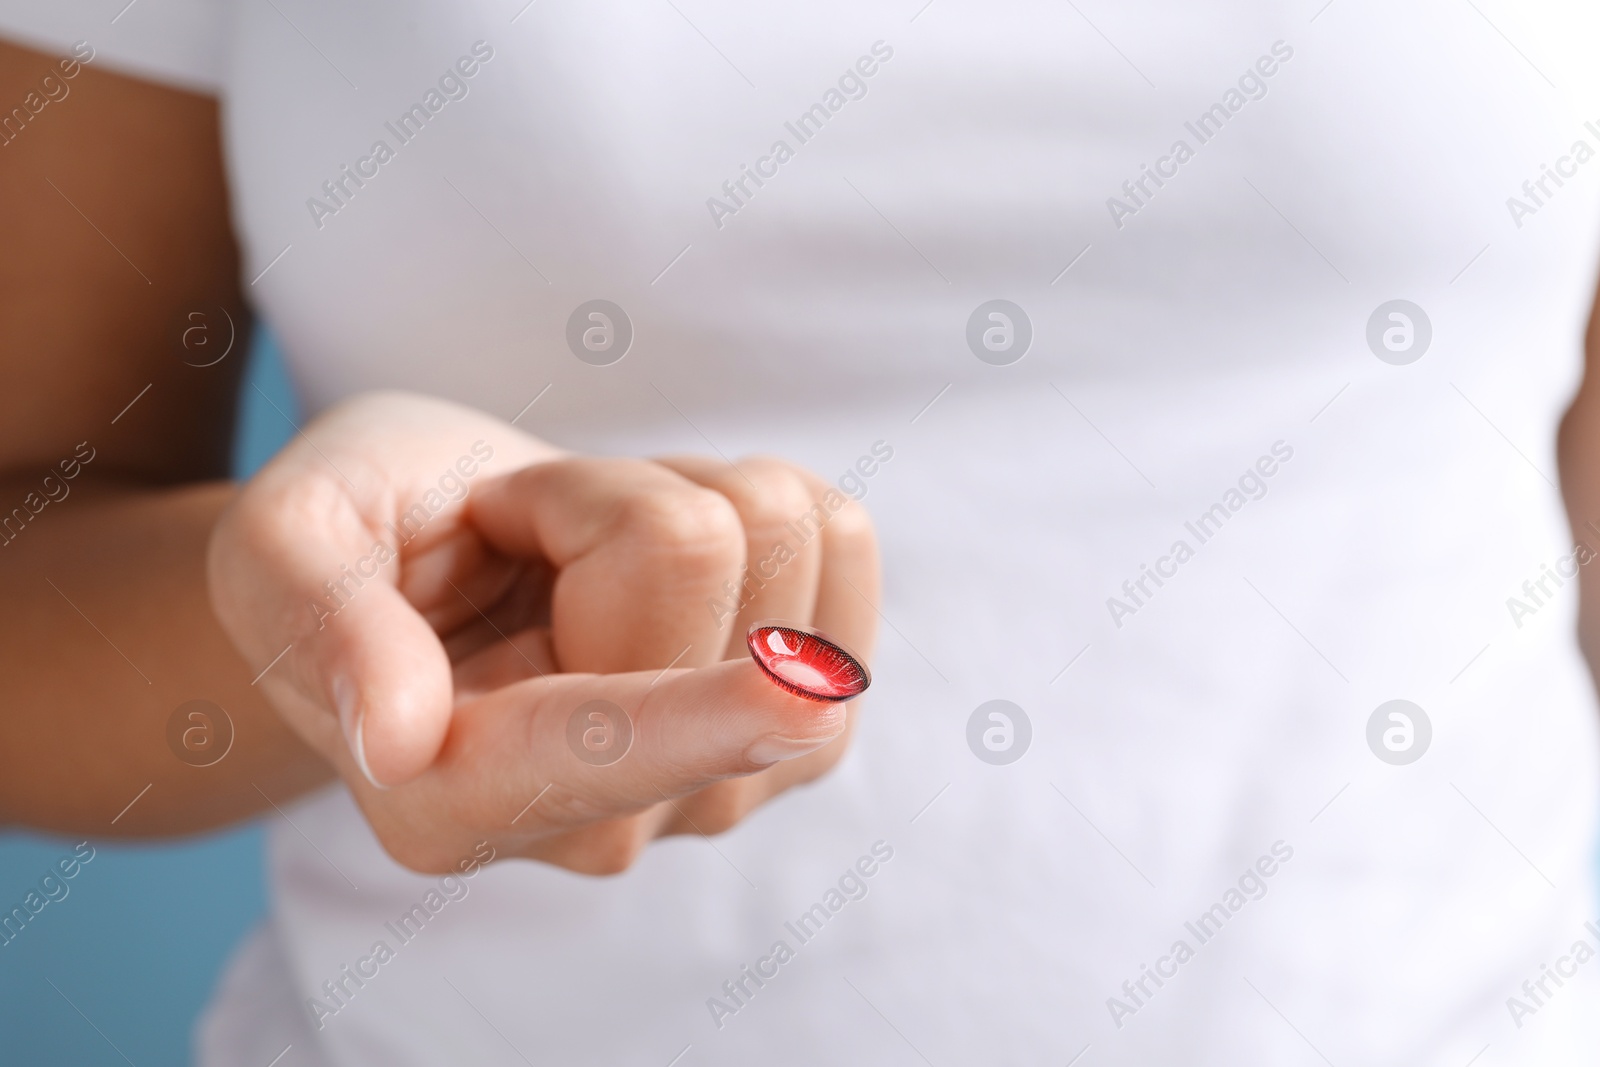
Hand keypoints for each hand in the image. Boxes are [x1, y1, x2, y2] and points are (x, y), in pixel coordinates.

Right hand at [208, 392, 878, 872]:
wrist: (436, 561)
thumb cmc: (355, 540)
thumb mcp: (286, 540)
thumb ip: (321, 627)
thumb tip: (397, 741)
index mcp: (453, 803)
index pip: (605, 742)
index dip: (701, 713)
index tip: (798, 690)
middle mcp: (604, 826)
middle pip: (699, 557)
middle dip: (596, 495)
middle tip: (514, 533)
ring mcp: (720, 790)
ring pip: (784, 539)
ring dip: (676, 496)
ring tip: (582, 552)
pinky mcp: (805, 736)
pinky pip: (839, 544)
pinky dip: (749, 508)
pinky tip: (662, 564)